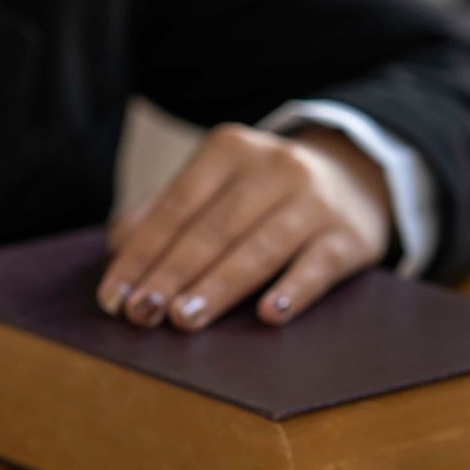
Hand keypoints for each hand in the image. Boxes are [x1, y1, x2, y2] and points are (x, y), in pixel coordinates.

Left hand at [96, 124, 390, 329]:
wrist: (356, 176)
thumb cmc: (261, 193)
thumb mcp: (214, 186)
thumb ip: (163, 212)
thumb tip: (118, 249)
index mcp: (228, 150)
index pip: (174, 208)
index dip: (141, 255)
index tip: (112, 297)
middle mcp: (274, 167)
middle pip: (211, 230)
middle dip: (170, 275)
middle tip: (140, 314)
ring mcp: (315, 201)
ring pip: (258, 249)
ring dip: (217, 288)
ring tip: (182, 319)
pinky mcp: (350, 236)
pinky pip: (318, 266)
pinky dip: (293, 290)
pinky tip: (268, 314)